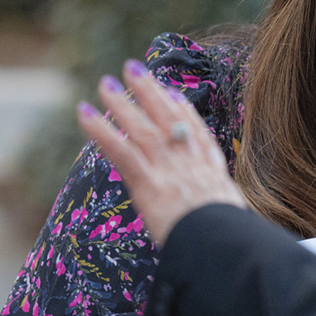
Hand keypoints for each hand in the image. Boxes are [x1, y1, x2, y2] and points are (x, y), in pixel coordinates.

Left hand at [76, 59, 246, 245]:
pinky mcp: (149, 183)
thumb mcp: (232, 218)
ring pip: (143, 130)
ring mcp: (170, 171)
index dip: (185, 112)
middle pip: (169, 121)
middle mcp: (191, 164)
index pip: (198, 135)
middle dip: (151, 93)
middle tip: (134, 70)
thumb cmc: (227, 241)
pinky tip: (84, 113)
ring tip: (106, 83)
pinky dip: (100, 130)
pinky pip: (121, 151)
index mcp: (214, 174)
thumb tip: (221, 215)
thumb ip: (221, 209)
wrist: (222, 245)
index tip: (174, 94)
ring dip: (123, 104)